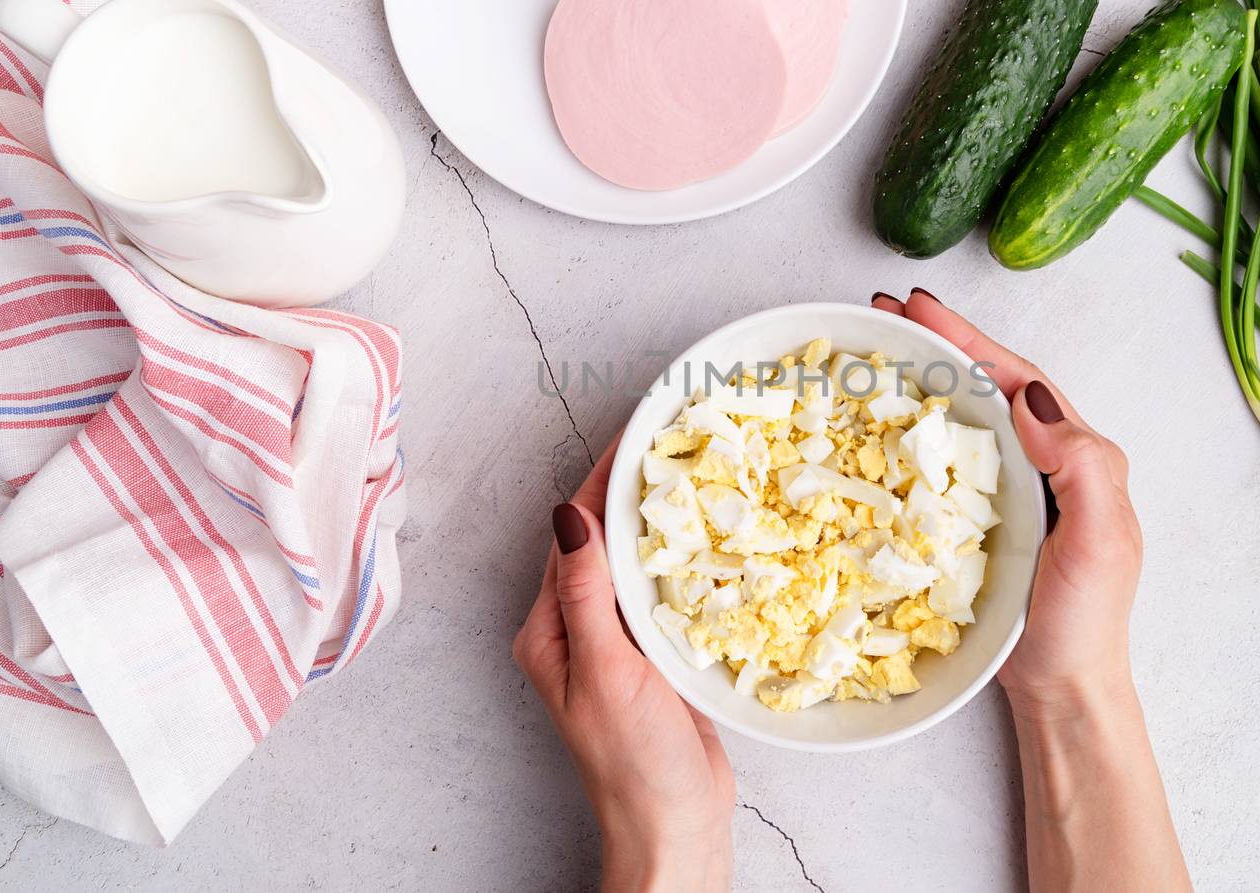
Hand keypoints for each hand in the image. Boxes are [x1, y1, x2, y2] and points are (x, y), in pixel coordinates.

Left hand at [513, 439, 734, 892]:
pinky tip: (708, 534)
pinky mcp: (652, 656)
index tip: (637, 432)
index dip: (602, 479)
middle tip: (673, 435)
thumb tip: (569, 515)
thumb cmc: (635, 762)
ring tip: (693, 468)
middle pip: (601, 539)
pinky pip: (661, 590)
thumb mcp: (607, 670)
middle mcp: (575, 629)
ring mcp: (615, 642)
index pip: (573, 534)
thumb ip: (587, 593)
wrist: (675, 827)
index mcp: (550, 630)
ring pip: (633, 560)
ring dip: (658, 517)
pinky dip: (681, 557)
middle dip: (630, 487)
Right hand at [873, 288, 1142, 716]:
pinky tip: (876, 427)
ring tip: (870, 352)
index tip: (918, 310)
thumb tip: (1030, 402)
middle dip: (935, 343)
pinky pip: (940, 464)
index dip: (968, 339)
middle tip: (880, 314)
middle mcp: (1041, 463)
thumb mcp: (1103, 541)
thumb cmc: (1085, 621)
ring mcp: (1007, 491)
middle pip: (984, 385)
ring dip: (919, 380)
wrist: (1062, 688)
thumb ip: (1081, 467)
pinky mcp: (975, 521)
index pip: (1018, 379)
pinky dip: (909, 435)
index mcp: (1076, 454)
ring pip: (960, 418)